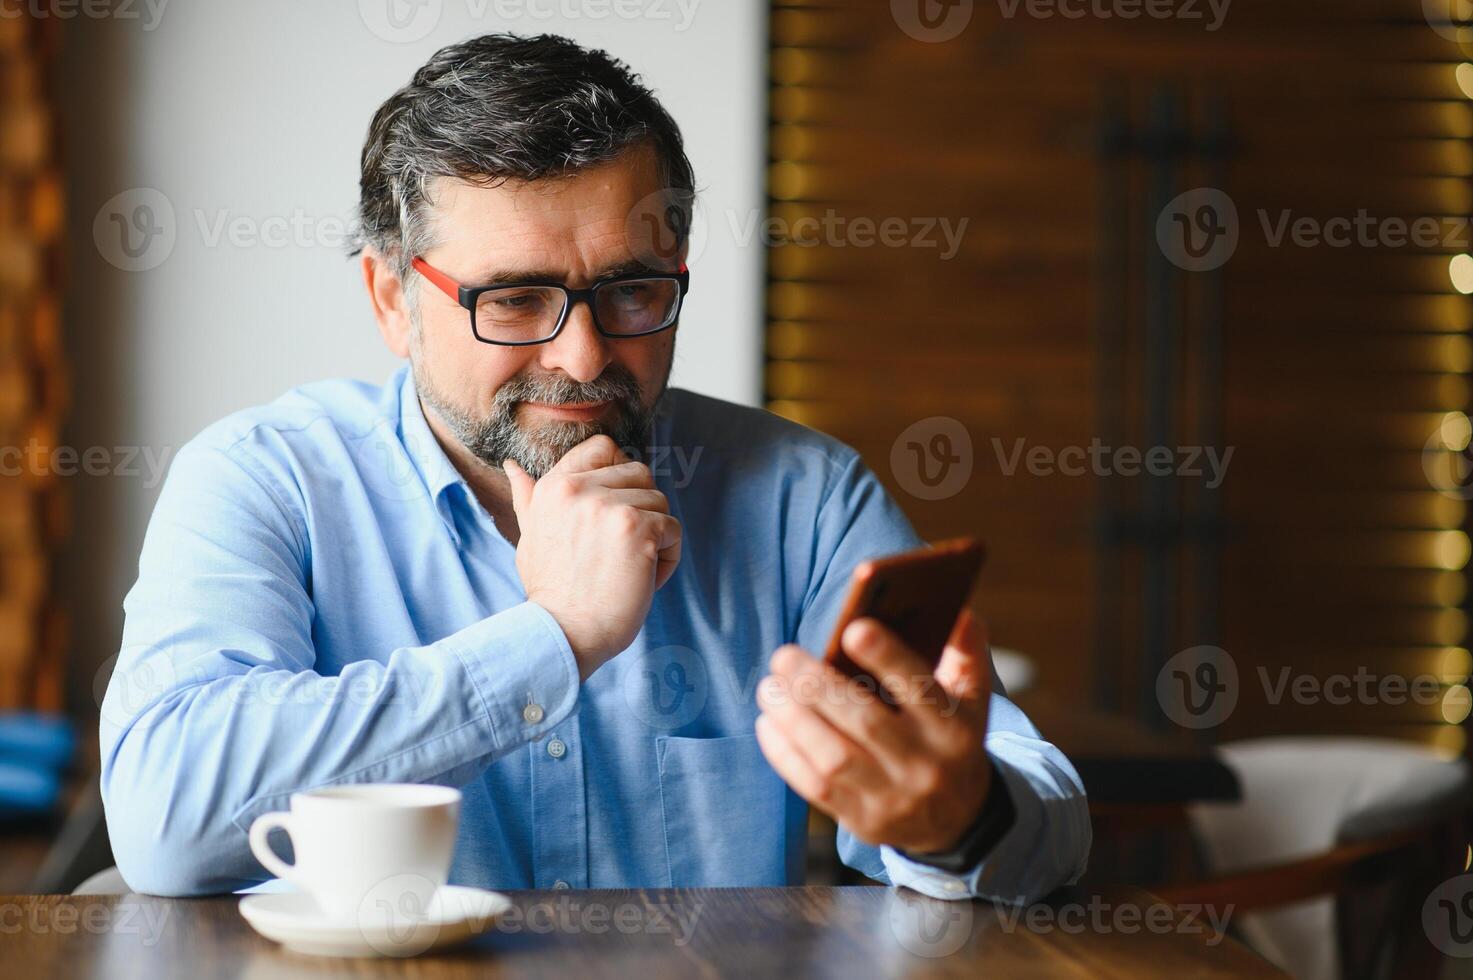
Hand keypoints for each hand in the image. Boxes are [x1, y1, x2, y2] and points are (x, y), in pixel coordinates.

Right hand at [505, 435, 681, 678]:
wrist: (563, 633)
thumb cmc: (550, 591)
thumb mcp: (530, 537)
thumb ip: (529, 499)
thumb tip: (513, 468)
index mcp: (554, 486)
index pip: (603, 448)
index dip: (621, 474)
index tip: (616, 510)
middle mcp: (579, 489)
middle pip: (639, 473)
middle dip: (641, 508)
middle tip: (624, 548)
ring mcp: (610, 507)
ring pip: (659, 501)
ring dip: (656, 536)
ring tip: (633, 567)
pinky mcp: (639, 530)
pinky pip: (673, 529)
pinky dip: (668, 557)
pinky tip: (646, 579)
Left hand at [754, 610, 991, 853]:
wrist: (956, 820)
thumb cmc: (951, 739)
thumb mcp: (972, 699)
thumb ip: (966, 653)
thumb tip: (960, 613)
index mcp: (954, 726)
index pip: (920, 687)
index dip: (887, 657)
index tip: (853, 629)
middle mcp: (925, 764)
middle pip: (865, 721)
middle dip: (817, 686)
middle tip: (784, 656)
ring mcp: (893, 797)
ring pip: (833, 757)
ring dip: (793, 719)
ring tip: (769, 688)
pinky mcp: (863, 821)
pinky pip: (815, 787)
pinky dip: (785, 754)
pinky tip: (770, 723)